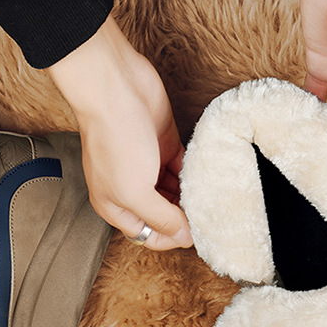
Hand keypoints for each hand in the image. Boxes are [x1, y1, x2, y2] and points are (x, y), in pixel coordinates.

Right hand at [47, 16, 191, 250]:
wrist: (115, 87)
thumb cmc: (115, 140)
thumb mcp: (135, 191)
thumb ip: (160, 218)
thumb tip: (183, 238)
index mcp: (115, 205)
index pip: (147, 235)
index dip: (170, 238)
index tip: (195, 235)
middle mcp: (131, 189)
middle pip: (163, 215)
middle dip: (184, 219)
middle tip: (209, 218)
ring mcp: (148, 166)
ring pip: (175, 192)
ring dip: (191, 197)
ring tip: (211, 200)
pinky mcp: (164, 144)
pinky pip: (183, 168)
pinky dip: (195, 175)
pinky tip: (209, 179)